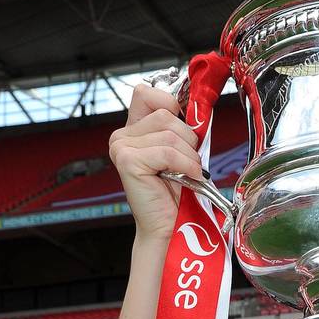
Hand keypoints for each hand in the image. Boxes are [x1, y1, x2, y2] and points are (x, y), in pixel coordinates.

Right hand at [108, 83, 202, 242]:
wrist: (169, 226)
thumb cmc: (176, 191)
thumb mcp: (179, 150)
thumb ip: (179, 126)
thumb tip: (198, 106)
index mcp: (132, 129)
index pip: (147, 92)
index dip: (171, 104)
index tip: (186, 128)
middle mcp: (121, 136)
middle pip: (165, 114)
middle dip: (187, 139)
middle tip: (188, 163)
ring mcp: (121, 147)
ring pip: (169, 133)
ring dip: (188, 155)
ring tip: (187, 173)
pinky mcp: (128, 161)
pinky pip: (167, 152)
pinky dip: (185, 165)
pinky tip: (188, 177)